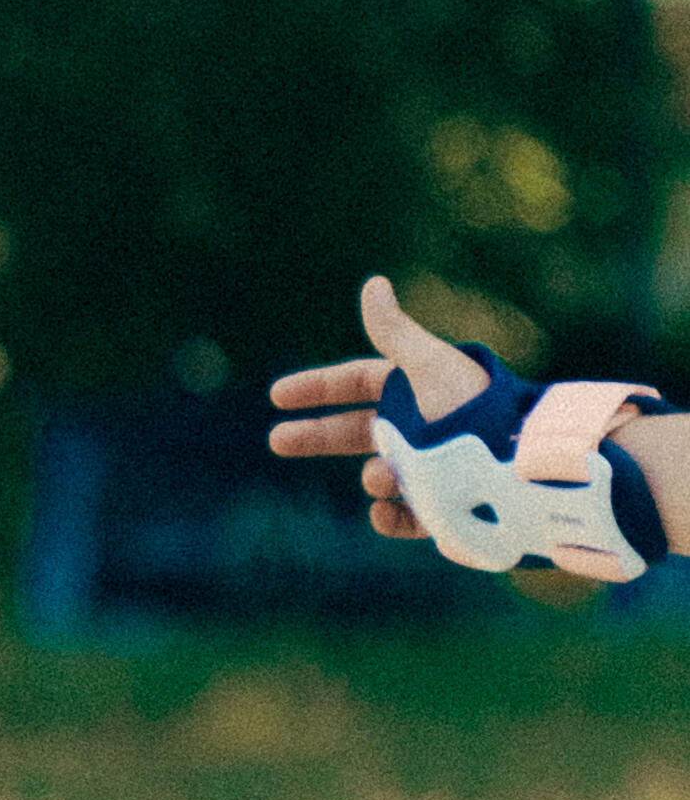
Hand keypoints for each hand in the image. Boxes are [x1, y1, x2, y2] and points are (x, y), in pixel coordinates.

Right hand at [264, 275, 469, 525]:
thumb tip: (373, 283)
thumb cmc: (473, 407)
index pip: (356, 383)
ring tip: (381, 479)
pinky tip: (382, 512)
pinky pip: (405, 516)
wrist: (522, 463)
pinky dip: (389, 517)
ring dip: (371, 478)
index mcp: (416, 390)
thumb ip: (393, 332)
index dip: (317, 387)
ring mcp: (429, 469)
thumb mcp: (428, 365)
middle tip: (277, 441)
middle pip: (354, 431)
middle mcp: (419, 429)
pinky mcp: (443, 508)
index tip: (277, 396)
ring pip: (378, 475)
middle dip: (316, 436)